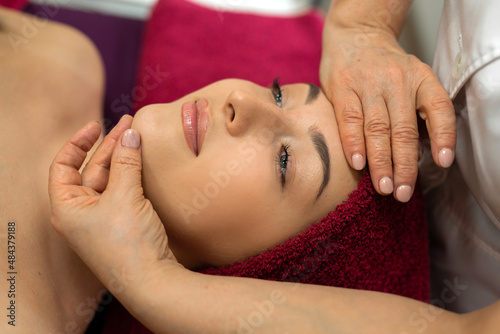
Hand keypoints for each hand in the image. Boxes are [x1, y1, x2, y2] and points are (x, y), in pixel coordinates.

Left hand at [48, 116, 178, 292]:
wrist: (151, 280)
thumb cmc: (128, 242)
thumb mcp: (125, 196)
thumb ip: (126, 162)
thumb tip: (130, 133)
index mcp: (67, 207)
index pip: (63, 165)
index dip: (79, 142)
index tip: (98, 125)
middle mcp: (80, 213)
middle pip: (90, 170)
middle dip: (109, 146)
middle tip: (130, 125)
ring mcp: (101, 219)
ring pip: (109, 180)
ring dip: (123, 159)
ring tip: (138, 138)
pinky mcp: (120, 224)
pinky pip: (122, 192)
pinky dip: (131, 175)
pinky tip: (142, 162)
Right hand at [320, 25, 455, 201]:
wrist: (355, 37)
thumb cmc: (385, 68)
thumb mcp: (412, 80)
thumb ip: (417, 113)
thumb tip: (417, 156)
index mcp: (421, 79)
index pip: (440, 109)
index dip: (444, 136)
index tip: (442, 162)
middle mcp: (397, 80)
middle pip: (404, 129)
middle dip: (404, 165)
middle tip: (402, 192)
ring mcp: (368, 84)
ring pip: (377, 129)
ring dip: (380, 161)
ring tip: (383, 187)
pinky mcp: (342, 87)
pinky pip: (350, 119)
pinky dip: (353, 143)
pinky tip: (357, 164)